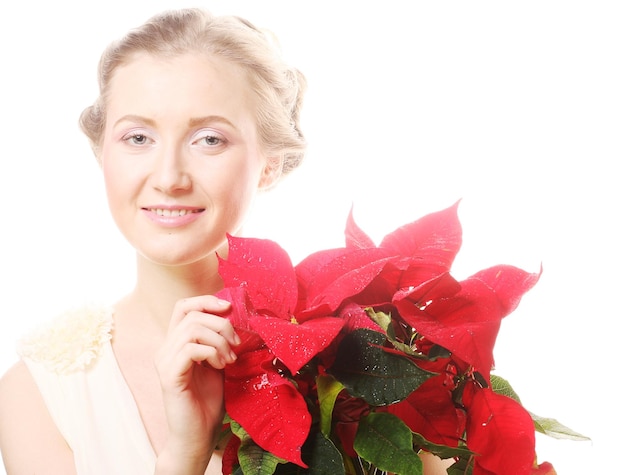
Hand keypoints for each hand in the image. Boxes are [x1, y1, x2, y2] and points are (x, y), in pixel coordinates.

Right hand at [154, 295, 238, 472]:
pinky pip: (191, 349)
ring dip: (219, 341)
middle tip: (236, 344)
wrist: (199, 434)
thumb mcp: (217, 362)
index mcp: (175, 343)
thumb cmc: (208, 401)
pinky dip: (212, 352)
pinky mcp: (169, 376)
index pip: (183, 306)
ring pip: (192, 329)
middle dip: (221, 324)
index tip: (229, 308)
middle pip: (192, 315)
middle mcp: (165, 349)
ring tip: (229, 360)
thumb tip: (231, 316)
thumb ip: (218, 340)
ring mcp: (165, 362)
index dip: (206, 300)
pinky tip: (220, 366)